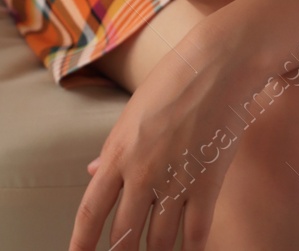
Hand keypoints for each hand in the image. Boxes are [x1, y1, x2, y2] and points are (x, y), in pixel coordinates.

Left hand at [70, 24, 259, 250]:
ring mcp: (175, 180)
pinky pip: (196, 232)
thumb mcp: (132, 112)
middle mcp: (141, 173)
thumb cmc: (173, 81)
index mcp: (117, 153)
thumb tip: (91, 173)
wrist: (218, 64)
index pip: (90, 210)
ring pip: (159, 240)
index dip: (80, 243)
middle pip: (123, 235)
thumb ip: (112, 149)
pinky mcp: (208, 183)